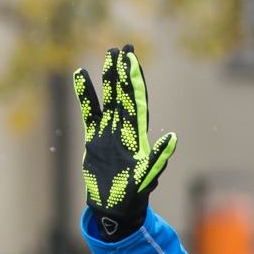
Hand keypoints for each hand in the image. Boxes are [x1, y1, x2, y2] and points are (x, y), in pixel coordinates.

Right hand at [79, 45, 175, 242]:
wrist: (115, 205)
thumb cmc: (134, 193)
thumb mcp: (148, 176)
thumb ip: (158, 158)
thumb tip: (173, 139)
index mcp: (138, 134)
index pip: (137, 100)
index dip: (134, 80)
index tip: (132, 59)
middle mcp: (125, 128)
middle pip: (124, 93)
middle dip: (124, 71)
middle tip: (123, 47)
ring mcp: (109, 131)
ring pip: (109, 98)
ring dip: (108, 78)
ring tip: (108, 55)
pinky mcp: (94, 138)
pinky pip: (89, 112)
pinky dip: (85, 95)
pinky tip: (80, 75)